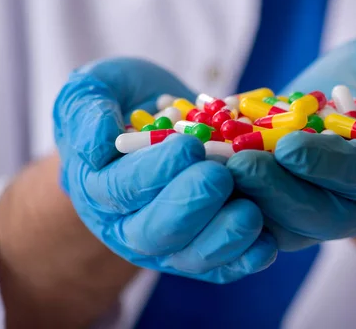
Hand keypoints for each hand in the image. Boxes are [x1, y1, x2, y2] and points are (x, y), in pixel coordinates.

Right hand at [54, 57, 276, 282]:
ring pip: (191, 255)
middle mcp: (128, 224)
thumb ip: (87, 110)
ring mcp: (167, 242)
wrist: (152, 120)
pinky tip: (267, 244)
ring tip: (251, 213)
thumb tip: (98, 142)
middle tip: (220, 178)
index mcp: (98, 188)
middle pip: (155, 232)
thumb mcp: (92, 90)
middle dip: (190, 206)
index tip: (188, 147)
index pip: (121, 189)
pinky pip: (221, 266)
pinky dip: (244, 259)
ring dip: (222, 238)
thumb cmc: (119, 103)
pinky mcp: (200, 248)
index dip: (154, 172)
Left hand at [227, 37, 355, 250]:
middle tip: (239, 165)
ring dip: (244, 198)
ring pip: (280, 221)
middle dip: (276, 190)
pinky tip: (198, 168)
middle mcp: (354, 205)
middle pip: (317, 213)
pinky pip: (254, 211)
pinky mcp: (281, 207)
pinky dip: (226, 194)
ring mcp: (315, 211)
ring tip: (210, 170)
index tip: (288, 147)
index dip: (326, 164)